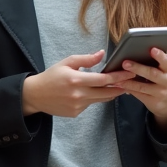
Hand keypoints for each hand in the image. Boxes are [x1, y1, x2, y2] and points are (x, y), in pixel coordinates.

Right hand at [21, 50, 136, 116]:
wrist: (35, 95)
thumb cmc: (51, 76)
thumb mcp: (67, 63)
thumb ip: (86, 59)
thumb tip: (102, 54)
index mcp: (76, 80)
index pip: (103, 80)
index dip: (119, 77)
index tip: (130, 73)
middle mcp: (78, 95)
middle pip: (106, 92)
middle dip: (120, 87)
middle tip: (131, 81)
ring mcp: (77, 106)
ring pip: (100, 99)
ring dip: (111, 93)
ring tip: (119, 86)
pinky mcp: (75, 113)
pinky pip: (90, 104)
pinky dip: (94, 98)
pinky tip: (93, 93)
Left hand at [108, 47, 166, 130]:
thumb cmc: (162, 80)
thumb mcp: (164, 70)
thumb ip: (157, 62)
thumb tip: (137, 51)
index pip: (166, 61)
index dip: (160, 55)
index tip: (152, 49)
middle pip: (152, 74)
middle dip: (138, 68)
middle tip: (125, 63)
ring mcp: (160, 92)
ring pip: (142, 86)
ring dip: (128, 82)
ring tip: (117, 78)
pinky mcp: (153, 101)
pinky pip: (138, 94)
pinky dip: (128, 89)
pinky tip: (120, 85)